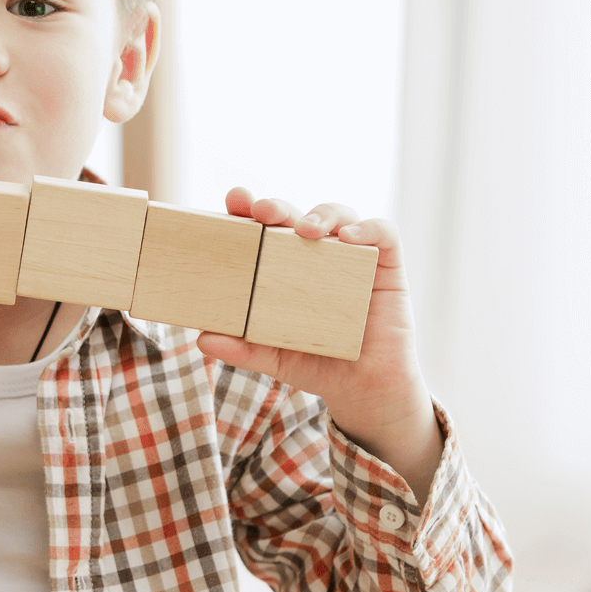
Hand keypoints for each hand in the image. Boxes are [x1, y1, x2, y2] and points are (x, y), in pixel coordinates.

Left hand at [196, 189, 440, 499]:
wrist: (365, 390)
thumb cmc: (318, 363)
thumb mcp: (274, 358)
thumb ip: (242, 349)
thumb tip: (203, 338)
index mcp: (284, 264)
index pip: (264, 227)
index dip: (248, 209)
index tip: (233, 201)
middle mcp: (317, 253)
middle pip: (296, 214)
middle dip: (277, 206)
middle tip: (261, 211)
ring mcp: (353, 255)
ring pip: (339, 214)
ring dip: (321, 213)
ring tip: (306, 229)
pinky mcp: (387, 266)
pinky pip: (383, 234)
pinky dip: (367, 229)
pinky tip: (349, 238)